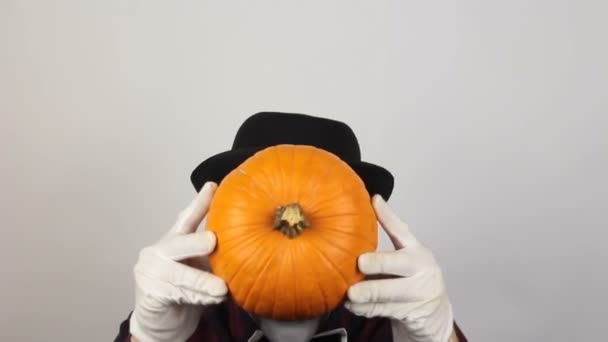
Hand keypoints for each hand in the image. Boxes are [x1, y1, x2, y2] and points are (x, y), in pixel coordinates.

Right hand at [129, 182, 227, 341]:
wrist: (162, 320)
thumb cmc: (185, 288)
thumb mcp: (200, 265)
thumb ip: (213, 252)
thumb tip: (248, 235)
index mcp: (173, 240)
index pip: (186, 218)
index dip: (199, 203)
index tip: (213, 186)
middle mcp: (158, 252)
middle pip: (178, 244)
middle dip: (195, 243)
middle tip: (212, 241)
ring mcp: (150, 273)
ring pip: (181, 275)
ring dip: (203, 282)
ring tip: (222, 289)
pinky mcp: (150, 294)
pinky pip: (177, 295)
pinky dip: (197, 298)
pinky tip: (212, 299)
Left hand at [345, 195, 453, 341]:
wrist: (434, 316)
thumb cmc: (411, 283)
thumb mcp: (403, 261)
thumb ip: (384, 247)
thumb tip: (356, 221)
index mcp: (416, 251)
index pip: (402, 230)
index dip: (388, 215)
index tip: (375, 201)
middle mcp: (422, 269)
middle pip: (400, 263)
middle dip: (379, 263)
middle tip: (361, 262)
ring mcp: (420, 292)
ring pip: (390, 291)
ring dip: (367, 292)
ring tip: (349, 293)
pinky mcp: (413, 312)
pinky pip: (384, 310)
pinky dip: (365, 309)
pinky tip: (352, 306)